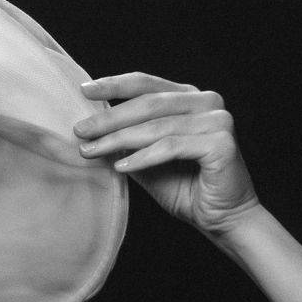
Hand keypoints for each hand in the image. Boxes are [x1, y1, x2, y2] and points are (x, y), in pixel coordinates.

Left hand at [73, 72, 261, 236]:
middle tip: (80, 131)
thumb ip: (126, 141)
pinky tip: (120, 167)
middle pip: (149, 104)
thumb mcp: (146, 160)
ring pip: (157, 126)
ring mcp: (217, 120)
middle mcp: (207, 101)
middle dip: (109, 118)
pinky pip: (171, 147)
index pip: (148, 84)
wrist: (222, 217)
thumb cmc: (185, 187)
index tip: (84, 91)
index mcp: (190, 98)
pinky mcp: (221, 143)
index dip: (114, 85)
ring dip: (119, 140)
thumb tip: (90, 129)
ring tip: (91, 151)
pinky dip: (142, 157)